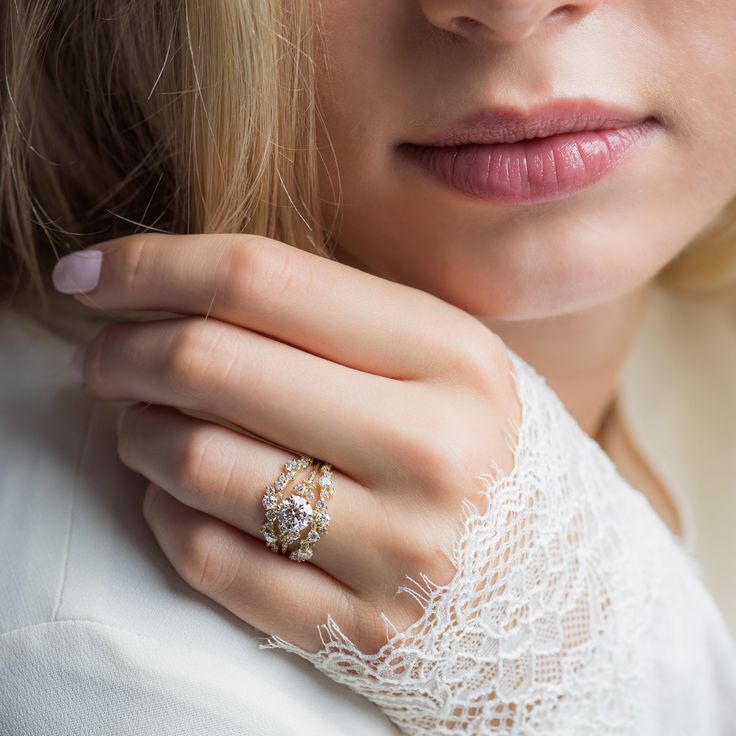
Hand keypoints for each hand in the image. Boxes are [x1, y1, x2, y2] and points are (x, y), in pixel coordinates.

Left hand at [56, 232, 520, 654]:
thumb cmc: (489, 456)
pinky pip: (212, 559)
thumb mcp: (443, 364)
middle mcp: (432, 449)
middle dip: (121, 351)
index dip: (151, 264)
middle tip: (100, 356)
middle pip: (212, 364)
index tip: (88, 272)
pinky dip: (165, 514)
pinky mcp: (363, 631)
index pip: (264, 280)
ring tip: (140, 425)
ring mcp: (399, 550)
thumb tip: (178, 295)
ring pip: (197, 464)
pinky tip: (174, 495)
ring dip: (137, 434)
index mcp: (452, 357)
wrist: (566, 593)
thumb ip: (329, 321)